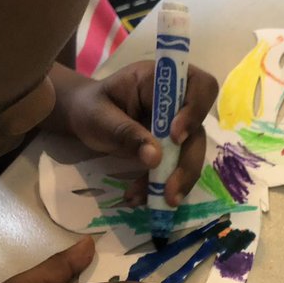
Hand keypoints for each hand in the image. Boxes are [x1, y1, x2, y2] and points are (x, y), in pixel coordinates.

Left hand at [48, 61, 218, 206]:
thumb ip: (126, 133)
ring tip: (156, 201)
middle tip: (170, 190)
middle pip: (198, 131)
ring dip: (177, 181)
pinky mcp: (171, 148)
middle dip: (187, 164)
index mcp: (160, 80)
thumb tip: (154, 158)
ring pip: (191, 155)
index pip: (199, 86)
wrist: (84, 118)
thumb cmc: (91, 108)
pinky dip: (162, 187)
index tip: (175, 137)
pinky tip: (140, 197)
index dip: (194, 111)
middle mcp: (176, 103)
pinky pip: (175, 169)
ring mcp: (176, 126)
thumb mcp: (100, 117)